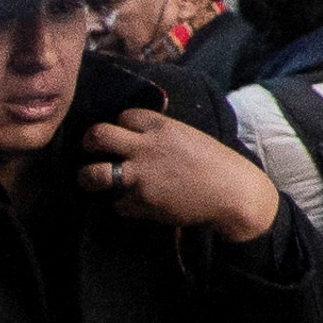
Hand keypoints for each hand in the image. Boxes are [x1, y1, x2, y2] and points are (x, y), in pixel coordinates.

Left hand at [79, 103, 281, 239]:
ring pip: (93, 174)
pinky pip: (118, 204)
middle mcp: (145, 148)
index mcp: (162, 127)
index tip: (124, 135)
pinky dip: (124, 205)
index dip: (121, 126)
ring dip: (88, 178)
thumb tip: (139, 139)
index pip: (124, 116)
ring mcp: (140, 175)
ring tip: (90, 181)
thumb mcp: (189, 137)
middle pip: (98, 136)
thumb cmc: (218, 165)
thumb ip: (163, 135)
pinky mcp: (141, 201)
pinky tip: (136, 204)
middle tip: (90, 150)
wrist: (234, 193)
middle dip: (88, 143)